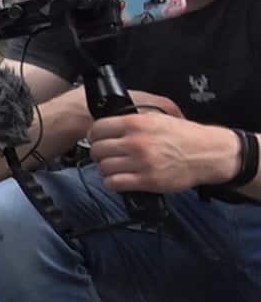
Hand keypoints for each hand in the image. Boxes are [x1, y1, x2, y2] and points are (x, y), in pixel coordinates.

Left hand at [88, 105, 230, 193]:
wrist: (208, 153)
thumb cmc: (184, 136)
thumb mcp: (157, 118)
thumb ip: (132, 121)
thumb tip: (109, 126)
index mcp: (136, 123)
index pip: (98, 129)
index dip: (94, 136)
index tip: (97, 140)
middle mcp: (136, 142)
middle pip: (97, 150)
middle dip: (98, 153)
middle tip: (105, 156)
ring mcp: (141, 162)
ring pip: (103, 167)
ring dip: (105, 169)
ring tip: (114, 168)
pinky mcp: (147, 180)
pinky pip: (114, 183)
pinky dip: (112, 183)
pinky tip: (118, 180)